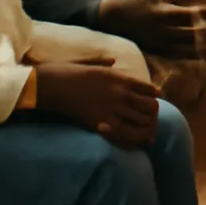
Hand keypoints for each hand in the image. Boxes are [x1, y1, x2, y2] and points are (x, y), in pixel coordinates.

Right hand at [35, 58, 160, 148]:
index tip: (152, 103)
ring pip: (142, 123)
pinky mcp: (102, 124)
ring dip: (145, 129)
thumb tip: (113, 60)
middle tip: (150, 122)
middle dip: (152, 116)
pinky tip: (132, 143)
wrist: (52, 85)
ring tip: (144, 135)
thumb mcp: (92, 63)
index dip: (153, 98)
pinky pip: (125, 135)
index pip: (150, 90)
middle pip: (151, 108)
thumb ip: (105, 63)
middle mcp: (123, 94)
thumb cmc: (68, 72)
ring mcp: (114, 109)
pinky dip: (131, 140)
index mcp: (122, 79)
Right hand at [98, 0, 205, 58]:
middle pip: (193, 35)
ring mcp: (162, 44)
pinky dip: (195, 58)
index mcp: (165, 14)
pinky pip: (180, 58)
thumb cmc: (141, 2)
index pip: (191, 16)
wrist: (116, 20)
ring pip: (189, 50)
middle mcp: (165, 31)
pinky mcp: (160, 53)